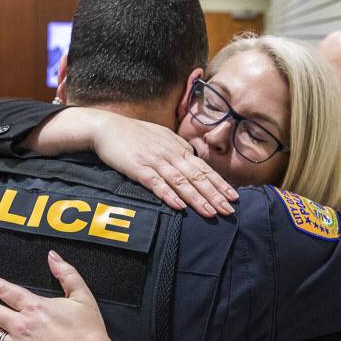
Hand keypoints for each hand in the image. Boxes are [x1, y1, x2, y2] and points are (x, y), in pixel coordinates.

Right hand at [89, 112, 237, 216]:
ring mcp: (155, 161)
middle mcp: (171, 154)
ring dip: (197, 198)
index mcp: (178, 148)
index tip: (233, 197)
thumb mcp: (162, 137)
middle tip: (229, 210)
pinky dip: (168, 194)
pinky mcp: (138, 168)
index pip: (204, 168)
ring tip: (211, 212)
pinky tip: (179, 206)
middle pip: (197, 177)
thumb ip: (177, 149)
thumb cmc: (134, 133)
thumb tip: (192, 159)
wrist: (107, 127)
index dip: (219, 184)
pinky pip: (156, 183)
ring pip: (181, 182)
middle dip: (215, 195)